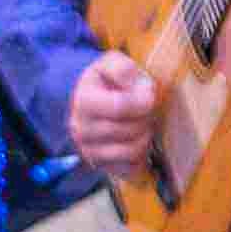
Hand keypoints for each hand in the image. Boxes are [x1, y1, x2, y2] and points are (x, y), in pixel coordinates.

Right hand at [67, 50, 163, 183]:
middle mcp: (82, 130)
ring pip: (132, 151)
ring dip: (144, 136)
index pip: (120, 107)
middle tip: (145, 109)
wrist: (89, 102)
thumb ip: (122, 68)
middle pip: (129, 129)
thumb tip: (134, 83)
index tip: (149, 95)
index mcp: (84, 101)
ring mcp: (89, 151)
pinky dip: (140, 156)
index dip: (142, 101)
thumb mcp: (110, 63)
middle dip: (145, 117)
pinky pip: (131, 168)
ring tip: (142, 123)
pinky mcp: (102, 167)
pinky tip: (136, 139)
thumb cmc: (105, 83)